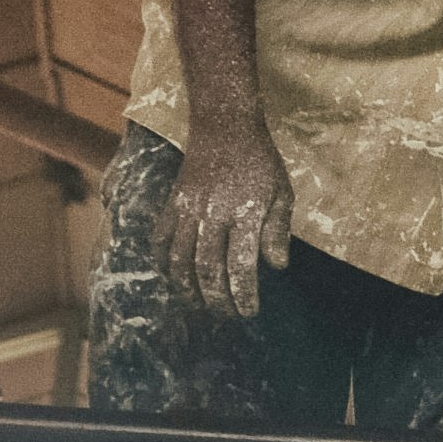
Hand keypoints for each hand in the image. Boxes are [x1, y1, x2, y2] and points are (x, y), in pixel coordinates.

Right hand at [162, 118, 294, 318]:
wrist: (223, 127)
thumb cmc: (259, 162)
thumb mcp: (281, 193)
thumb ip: (278, 230)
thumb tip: (277, 266)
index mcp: (244, 214)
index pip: (241, 265)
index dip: (242, 294)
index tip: (248, 312)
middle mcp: (212, 215)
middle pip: (207, 269)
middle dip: (216, 299)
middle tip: (227, 314)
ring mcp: (187, 210)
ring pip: (179, 260)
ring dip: (187, 288)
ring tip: (198, 304)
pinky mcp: (171, 204)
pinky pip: (160, 240)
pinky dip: (163, 263)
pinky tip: (172, 277)